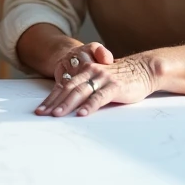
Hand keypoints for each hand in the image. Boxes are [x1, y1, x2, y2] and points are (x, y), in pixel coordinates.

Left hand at [35, 45, 155, 116]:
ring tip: (57, 114)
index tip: (40, 109)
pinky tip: (81, 114)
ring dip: (67, 104)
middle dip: (54, 102)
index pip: (64, 86)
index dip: (51, 98)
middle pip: (68, 88)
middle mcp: (91, 72)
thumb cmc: (120, 78)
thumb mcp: (99, 80)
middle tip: (42, 113)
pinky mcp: (114, 86)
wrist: (143, 70)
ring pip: (80, 92)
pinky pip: (99, 97)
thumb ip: (86, 88)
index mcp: (85, 71)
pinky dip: (89, 106)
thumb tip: (69, 103)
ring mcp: (102, 78)